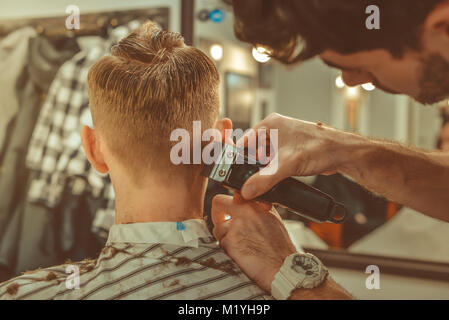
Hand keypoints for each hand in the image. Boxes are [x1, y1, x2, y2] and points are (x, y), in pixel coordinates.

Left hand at [211, 193, 296, 292]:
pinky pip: (220, 243)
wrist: (283, 268)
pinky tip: (240, 255)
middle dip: (217, 215)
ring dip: (224, 238)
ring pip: (218, 228)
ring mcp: (237, 224)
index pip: (235, 195)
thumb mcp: (272, 220)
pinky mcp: (230, 239)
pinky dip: (226, 250)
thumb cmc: (280, 249)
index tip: (229, 214)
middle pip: (218, 202)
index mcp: (258, 204)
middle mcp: (247, 210)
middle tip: (220, 224)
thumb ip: (255, 210)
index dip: (229, 206)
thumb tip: (238, 200)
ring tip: (239, 248)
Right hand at [237, 113, 355, 198]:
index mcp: (269, 125)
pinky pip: (274, 165)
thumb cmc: (320, 147)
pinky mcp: (290, 153)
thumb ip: (265, 179)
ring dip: (260, 177)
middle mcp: (274, 131)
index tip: (233, 177)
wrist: (343, 154)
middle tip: (246, 189)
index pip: (243, 143)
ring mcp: (282, 142)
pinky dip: (271, 176)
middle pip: (252, 154)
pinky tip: (270, 189)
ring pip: (263, 161)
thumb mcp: (287, 164)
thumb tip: (247, 190)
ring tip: (258, 192)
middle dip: (249, 173)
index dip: (237, 162)